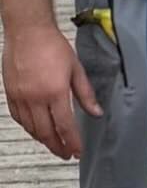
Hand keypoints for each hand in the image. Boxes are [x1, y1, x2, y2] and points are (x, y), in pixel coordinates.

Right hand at [1, 22, 99, 160]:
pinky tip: (36, 130)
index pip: (65, 125)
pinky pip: (18, 118)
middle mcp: (35, 98)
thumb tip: (96, 112)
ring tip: (54, 144)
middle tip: (66, 154)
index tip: (78, 152)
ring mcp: (20, 97)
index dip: (72, 141)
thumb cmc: (54, 47)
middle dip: (57, 146)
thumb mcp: (76, 69)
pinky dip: (28, 127)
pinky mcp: (10, 93)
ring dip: (43, 139)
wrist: (28, 33)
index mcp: (55, 92)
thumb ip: (85, 94)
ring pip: (30, 127)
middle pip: (46, 131)